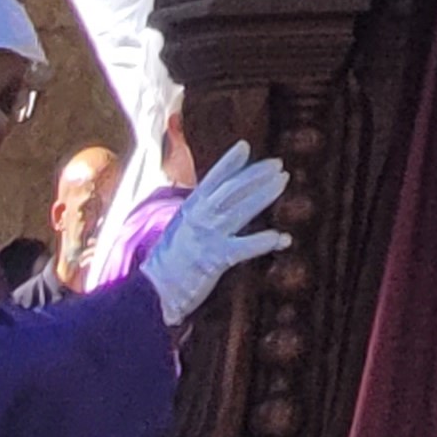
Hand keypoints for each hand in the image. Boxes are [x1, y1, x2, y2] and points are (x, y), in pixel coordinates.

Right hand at [141, 142, 290, 328]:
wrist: (153, 290)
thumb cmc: (170, 258)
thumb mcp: (181, 225)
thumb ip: (199, 209)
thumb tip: (219, 193)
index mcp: (191, 207)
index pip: (212, 179)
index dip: (229, 162)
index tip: (245, 146)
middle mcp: (201, 217)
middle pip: (232, 189)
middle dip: (256, 174)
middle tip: (278, 164)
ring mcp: (209, 236)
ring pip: (242, 210)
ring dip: (264, 195)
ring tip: (282, 182)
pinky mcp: (216, 259)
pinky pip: (244, 247)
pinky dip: (263, 241)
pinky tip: (281, 237)